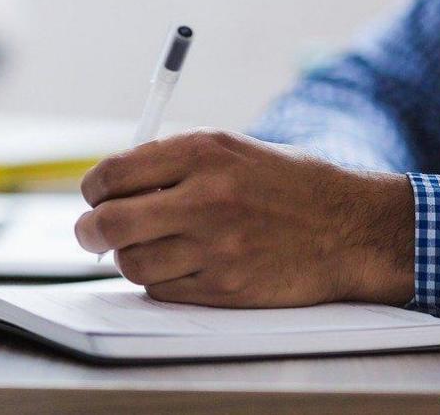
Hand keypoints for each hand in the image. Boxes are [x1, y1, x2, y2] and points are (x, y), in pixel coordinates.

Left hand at [74, 129, 414, 306]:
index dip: (93, 189)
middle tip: (91, 233)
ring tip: (147, 246)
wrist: (350, 228)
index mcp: (204, 152)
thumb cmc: (286, 184)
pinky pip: (162, 290)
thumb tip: (110, 186)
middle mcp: (206, 197)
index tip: (94, 196)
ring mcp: (216, 247)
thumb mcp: (231, 150)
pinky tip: (179, 264)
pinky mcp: (225, 288)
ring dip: (128, 257)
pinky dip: (159, 280)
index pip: (113, 173)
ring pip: (131, 262)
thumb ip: (171, 162)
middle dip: (89, 230)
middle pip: (110, 223)